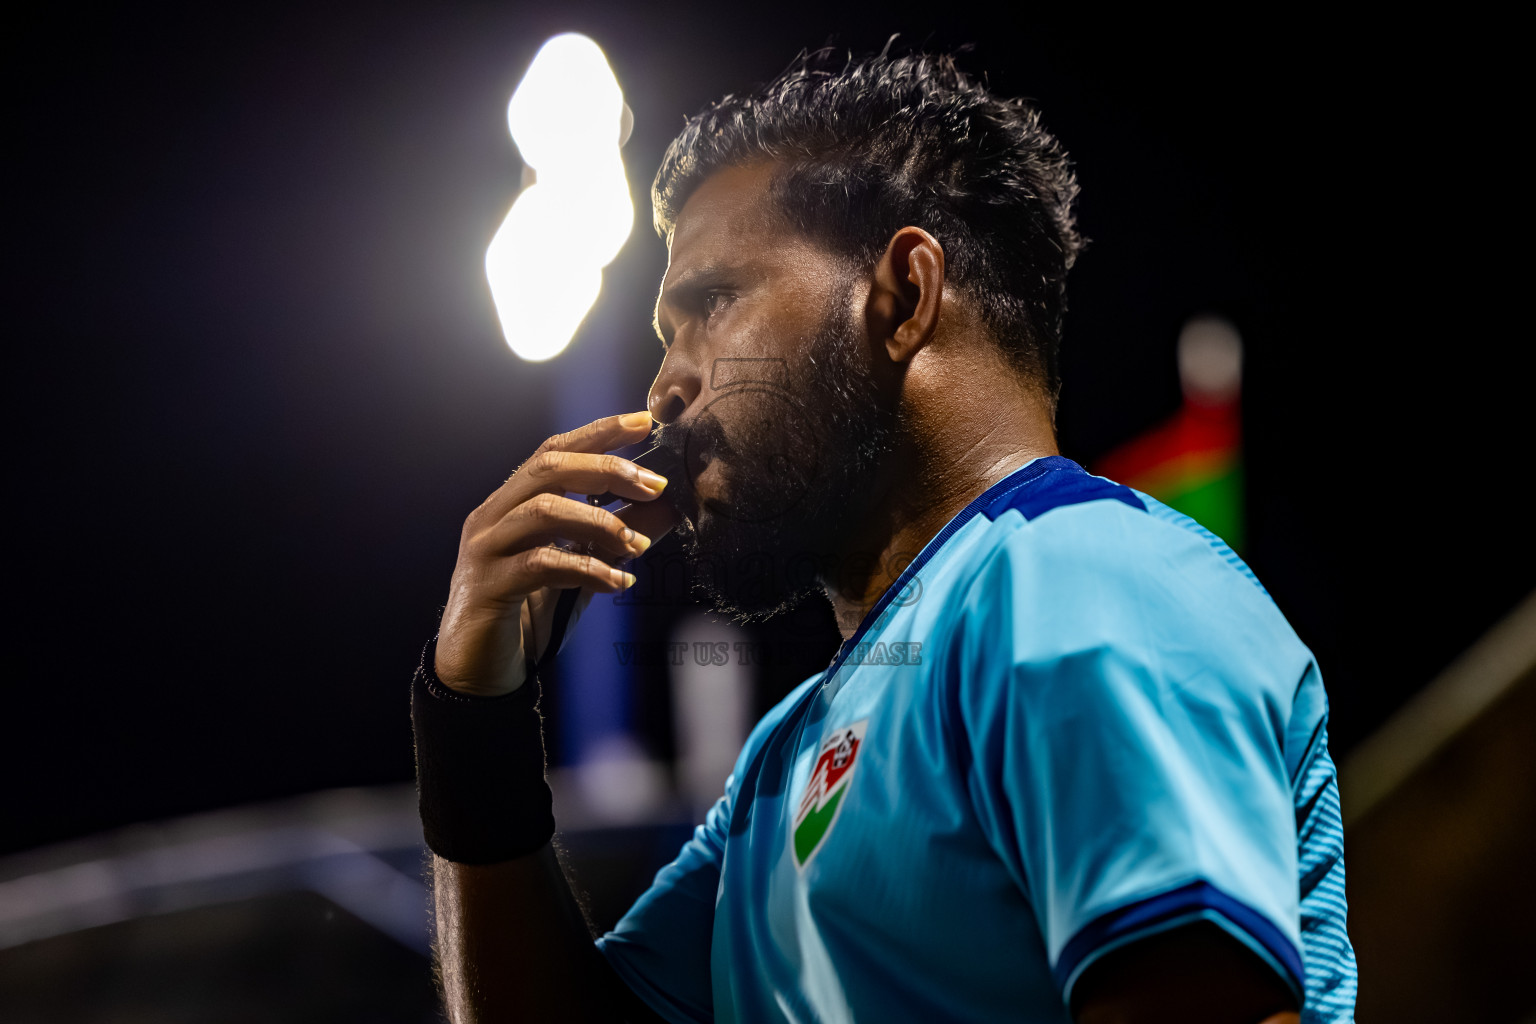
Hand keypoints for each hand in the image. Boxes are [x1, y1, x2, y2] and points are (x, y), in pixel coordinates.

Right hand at [435, 411, 678, 696]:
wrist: (478, 674)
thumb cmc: (528, 618)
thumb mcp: (580, 572)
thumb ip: (613, 540)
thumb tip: (666, 509)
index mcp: (510, 505)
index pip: (553, 452)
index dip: (598, 433)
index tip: (644, 422)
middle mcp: (492, 517)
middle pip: (548, 468)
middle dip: (606, 469)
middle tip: (653, 485)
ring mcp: (486, 549)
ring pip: (545, 510)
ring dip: (601, 522)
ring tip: (637, 545)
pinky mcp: (488, 586)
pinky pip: (542, 564)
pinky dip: (586, 569)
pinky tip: (617, 582)